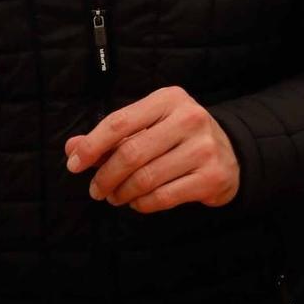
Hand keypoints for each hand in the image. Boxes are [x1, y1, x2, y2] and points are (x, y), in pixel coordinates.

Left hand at [65, 88, 239, 213]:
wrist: (230, 154)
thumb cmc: (178, 138)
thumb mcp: (148, 126)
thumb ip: (110, 136)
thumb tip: (72, 149)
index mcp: (169, 99)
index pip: (120, 122)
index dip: (91, 146)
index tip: (74, 165)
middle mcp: (189, 119)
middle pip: (131, 153)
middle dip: (105, 176)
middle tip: (96, 189)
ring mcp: (203, 148)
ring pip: (145, 179)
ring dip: (122, 193)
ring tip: (115, 196)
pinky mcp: (211, 177)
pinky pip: (163, 197)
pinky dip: (142, 204)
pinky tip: (138, 201)